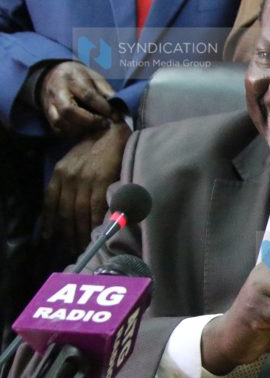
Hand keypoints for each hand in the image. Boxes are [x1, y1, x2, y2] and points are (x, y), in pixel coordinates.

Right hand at [39, 61, 115, 137]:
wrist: (53, 76)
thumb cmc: (79, 77)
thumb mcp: (94, 76)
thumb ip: (105, 90)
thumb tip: (118, 105)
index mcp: (71, 79)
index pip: (87, 95)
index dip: (103, 108)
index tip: (115, 116)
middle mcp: (57, 92)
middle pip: (68, 111)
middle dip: (89, 121)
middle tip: (104, 124)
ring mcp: (49, 104)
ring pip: (60, 121)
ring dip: (80, 129)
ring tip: (95, 130)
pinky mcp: (47, 115)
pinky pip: (57, 129)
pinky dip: (71, 134)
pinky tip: (84, 132)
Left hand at [42, 120, 130, 247]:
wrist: (111, 131)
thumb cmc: (95, 147)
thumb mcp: (73, 162)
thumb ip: (69, 180)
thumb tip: (68, 205)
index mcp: (60, 172)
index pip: (51, 202)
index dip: (50, 221)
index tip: (50, 237)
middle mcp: (69, 177)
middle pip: (66, 211)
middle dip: (68, 231)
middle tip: (72, 246)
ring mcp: (85, 179)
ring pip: (80, 212)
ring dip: (81, 231)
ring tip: (84, 244)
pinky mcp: (102, 180)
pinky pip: (96, 207)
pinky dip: (95, 222)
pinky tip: (97, 232)